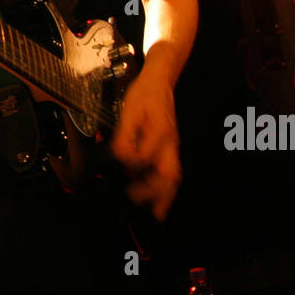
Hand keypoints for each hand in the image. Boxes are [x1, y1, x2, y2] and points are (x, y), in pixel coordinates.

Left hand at [111, 72, 181, 220]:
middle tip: (137, 199)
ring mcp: (171, 146)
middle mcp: (168, 143)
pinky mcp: (169, 148)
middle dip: (156, 192)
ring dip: (165, 195)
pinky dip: (167, 188)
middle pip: (169, 174)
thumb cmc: (144, 95)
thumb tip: (121, 156)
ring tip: (157, 212)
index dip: (133, 163)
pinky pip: (171, 172)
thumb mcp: (129, 111)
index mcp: (159, 132)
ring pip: (173, 176)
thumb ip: (124, 135)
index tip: (122, 164)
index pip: (146, 156)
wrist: (158, 82)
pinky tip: (161, 200)